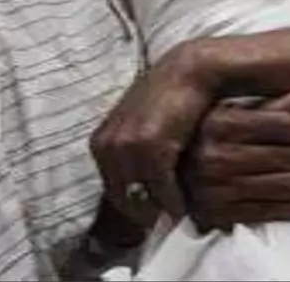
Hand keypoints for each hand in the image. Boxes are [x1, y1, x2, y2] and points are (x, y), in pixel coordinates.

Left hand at [91, 41, 223, 224]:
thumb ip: (131, 149)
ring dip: (160, 210)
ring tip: (177, 210)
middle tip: (166, 218)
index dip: (133, 206)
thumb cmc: (168, 97)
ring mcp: (128, 147)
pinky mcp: (152, 148)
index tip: (152, 214)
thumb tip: (138, 183)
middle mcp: (108, 146)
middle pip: (123, 200)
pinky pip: (162, 190)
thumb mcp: (138, 123)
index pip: (111, 191)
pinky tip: (185, 201)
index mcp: (100, 142)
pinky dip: (174, 201)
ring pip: (142, 199)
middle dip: (144, 213)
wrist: (189, 71)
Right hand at [183, 90, 289, 229]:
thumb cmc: (200, 136)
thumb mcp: (227, 113)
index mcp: (219, 124)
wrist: (162, 173)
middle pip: (282, 156)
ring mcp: (217, 186)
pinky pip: (265, 211)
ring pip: (279, 184)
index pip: (277, 126)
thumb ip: (266, 106)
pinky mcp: (218, 212)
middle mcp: (216, 155)